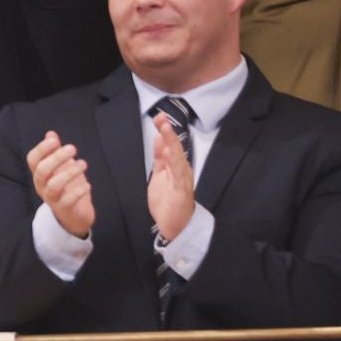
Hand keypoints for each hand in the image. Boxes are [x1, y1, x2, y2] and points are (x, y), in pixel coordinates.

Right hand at [27, 132, 93, 238]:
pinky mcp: (64, 209)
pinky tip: (87, 184)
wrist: (73, 216)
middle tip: (73, 148)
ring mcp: (52, 199)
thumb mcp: (61, 168)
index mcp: (40, 174)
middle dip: (57, 157)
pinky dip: (78, 191)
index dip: (41, 149)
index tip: (54, 140)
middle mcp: (42, 186)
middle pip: (42, 171)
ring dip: (69, 172)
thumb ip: (55, 152)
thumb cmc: (67, 188)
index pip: (33, 160)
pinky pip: (68, 200)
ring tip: (83, 164)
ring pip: (54, 185)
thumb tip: (50, 134)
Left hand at [147, 115, 196, 243]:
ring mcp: (182, 180)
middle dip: (168, 132)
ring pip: (178, 158)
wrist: (175, 224)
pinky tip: (168, 153)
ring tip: (165, 129)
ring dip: (171, 143)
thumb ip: (160, 157)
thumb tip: (158, 138)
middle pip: (175, 147)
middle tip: (162, 117)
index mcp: (175, 165)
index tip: (158, 116)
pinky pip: (177, 175)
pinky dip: (173, 163)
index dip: (164, 130)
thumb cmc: (168, 199)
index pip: (170, 144)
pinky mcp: (181, 191)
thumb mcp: (160, 174)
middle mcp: (181, 170)